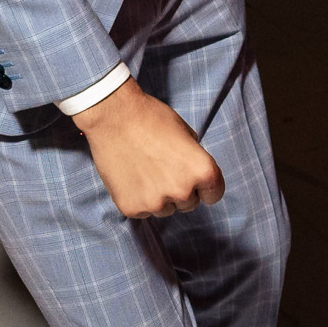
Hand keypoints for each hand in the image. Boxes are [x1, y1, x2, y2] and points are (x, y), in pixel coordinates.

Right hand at [73, 81, 224, 218]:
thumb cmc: (152, 118)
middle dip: (180, 190)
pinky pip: (142, 210)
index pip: (214, 194)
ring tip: (145, 170)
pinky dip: (137, 198)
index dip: (205, 187)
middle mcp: (182, 191)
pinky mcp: (131, 208)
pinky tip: (130, 176)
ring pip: (165, 209)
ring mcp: (156, 203)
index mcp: (203, 171)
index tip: (195, 181)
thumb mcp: (187, 133)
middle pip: (189, 203)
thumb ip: (195, 159)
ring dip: (159, 196)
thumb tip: (193, 174)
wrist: (113, 116)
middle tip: (163, 169)